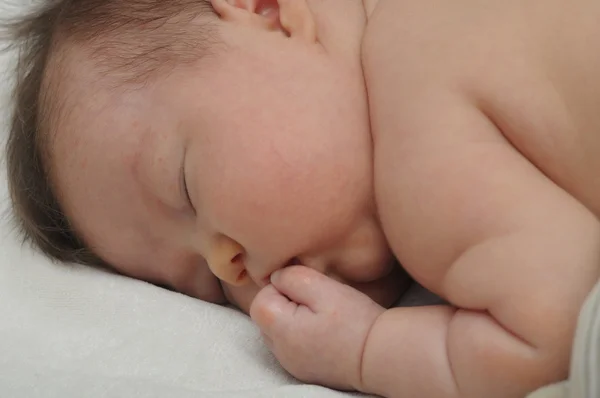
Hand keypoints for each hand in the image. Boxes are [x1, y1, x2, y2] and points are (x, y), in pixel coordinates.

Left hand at [249, 266, 384, 390]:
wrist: (381, 355)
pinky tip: (324, 330)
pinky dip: (301, 334)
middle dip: (285, 303)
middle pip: (266, 317)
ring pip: (277, 331)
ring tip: (321, 316)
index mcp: (280, 330)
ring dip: (292, 318)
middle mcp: (280, 351)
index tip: (307, 289)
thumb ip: (292, 277)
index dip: (281, 287)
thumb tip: (275, 276)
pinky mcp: (303, 369)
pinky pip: (290, 345)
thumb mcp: (323, 288)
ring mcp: (291, 363)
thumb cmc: (354, 320)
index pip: (260, 300)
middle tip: (316, 301)